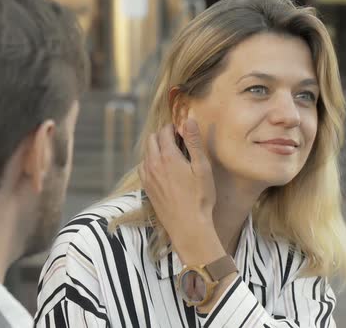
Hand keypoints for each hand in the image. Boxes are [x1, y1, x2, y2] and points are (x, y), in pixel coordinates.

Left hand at [138, 119, 223, 264]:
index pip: (164, 131)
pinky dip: (151, 162)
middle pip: (152, 139)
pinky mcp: (146, 188)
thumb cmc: (200, 197)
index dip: (173, 127)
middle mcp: (153, 164)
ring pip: (146, 153)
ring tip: (171, 154)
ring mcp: (147, 177)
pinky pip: (143, 167)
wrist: (188, 226)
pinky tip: (162, 169)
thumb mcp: (202, 167)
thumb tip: (189, 119)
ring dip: (156, 148)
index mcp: (167, 156)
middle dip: (163, 135)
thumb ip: (194, 141)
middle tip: (177, 140)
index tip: (182, 130)